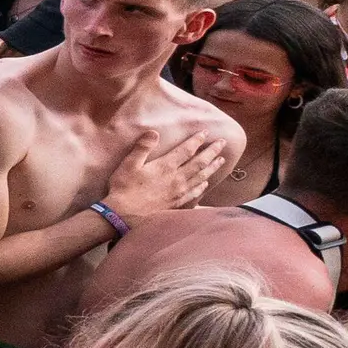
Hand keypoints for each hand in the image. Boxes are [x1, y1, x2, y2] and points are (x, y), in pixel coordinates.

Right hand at [99, 125, 232, 222]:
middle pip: (199, 163)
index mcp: (165, 166)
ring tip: (221, 160)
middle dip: (212, 151)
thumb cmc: (124, 188)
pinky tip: (206, 183)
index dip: (197, 140)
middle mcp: (177, 178)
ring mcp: (179, 192)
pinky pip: (195, 193)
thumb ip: (142, 147)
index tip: (206, 132)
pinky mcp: (177, 203)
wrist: (124, 215)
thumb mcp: (128, 164)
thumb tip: (154, 132)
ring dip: (213, 167)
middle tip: (223, 143)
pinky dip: (203, 186)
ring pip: (201, 177)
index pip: (186, 150)